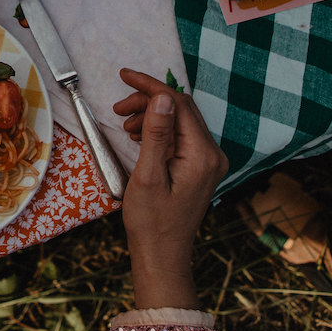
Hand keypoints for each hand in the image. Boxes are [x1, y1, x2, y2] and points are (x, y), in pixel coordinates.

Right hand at [112, 68, 229, 309]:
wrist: (162, 253)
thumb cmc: (152, 221)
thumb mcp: (148, 175)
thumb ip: (156, 134)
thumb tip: (161, 98)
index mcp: (202, 155)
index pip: (178, 104)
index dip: (150, 86)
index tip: (124, 77)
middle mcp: (212, 154)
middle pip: (180, 109)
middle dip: (148, 101)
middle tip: (119, 106)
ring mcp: (208, 161)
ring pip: (179, 120)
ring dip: (152, 115)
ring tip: (125, 124)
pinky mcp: (200, 167)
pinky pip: (180, 136)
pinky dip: (159, 130)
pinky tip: (139, 137)